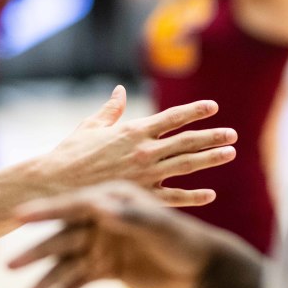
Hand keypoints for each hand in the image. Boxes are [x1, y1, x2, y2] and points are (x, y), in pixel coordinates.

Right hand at [10, 181, 250, 287]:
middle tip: (9, 264)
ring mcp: (101, 244)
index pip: (73, 204)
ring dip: (45, 277)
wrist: (202, 267)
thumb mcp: (158, 225)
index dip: (45, 211)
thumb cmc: (183, 238)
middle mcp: (101, 219)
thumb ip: (129, 216)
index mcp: (111, 199)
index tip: (18, 216)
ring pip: (66, 262)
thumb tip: (96, 205)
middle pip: (62, 235)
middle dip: (36, 250)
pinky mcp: (106, 267)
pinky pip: (77, 280)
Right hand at [35, 86, 236, 206]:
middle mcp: (144, 151)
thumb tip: (120, 90)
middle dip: (212, 136)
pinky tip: (210, 195)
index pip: (171, 117)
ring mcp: (145, 175)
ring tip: (231, 153)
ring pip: (186, 165)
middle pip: (186, 141)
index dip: (194, 111)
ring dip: (210, 158)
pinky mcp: (140, 197)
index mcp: (132, 130)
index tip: (212, 107)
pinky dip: (193, 196)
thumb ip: (110, 110)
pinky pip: (173, 197)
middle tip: (232, 134)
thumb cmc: (69, 154)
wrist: (55, 185)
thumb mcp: (90, 126)